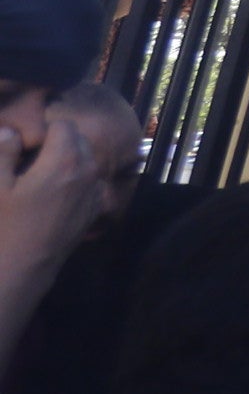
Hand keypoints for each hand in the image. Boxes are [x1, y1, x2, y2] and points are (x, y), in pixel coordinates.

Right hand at [0, 108, 97, 283]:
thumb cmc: (5, 224)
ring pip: (87, 161)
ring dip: (68, 161)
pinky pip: (89, 182)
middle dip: (58, 143)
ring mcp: (95, 193)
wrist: (21, 268)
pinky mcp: (94, 210)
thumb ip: (3, 150)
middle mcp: (89, 172)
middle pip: (79, 140)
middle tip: (30, 161)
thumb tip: (12, 131)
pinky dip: (76, 180)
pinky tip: (52, 196)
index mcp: (66, 160)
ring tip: (39, 177)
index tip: (26, 148)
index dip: (43, 131)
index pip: (63, 125)